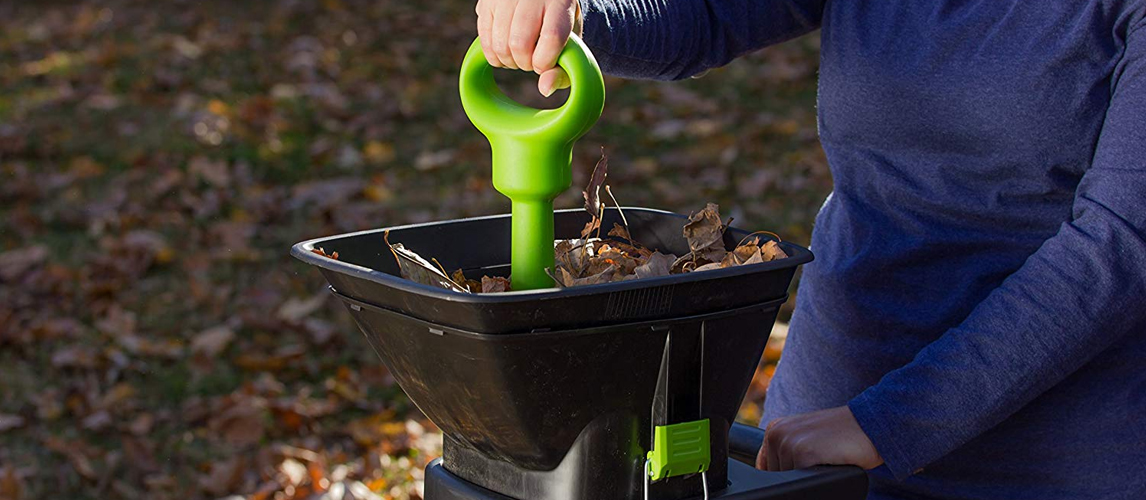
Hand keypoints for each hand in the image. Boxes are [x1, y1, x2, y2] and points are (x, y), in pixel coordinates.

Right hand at [475, 0, 579, 95]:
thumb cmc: (559, 26)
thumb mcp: (570, 44)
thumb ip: (562, 71)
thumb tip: (544, 89)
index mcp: (560, 3)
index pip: (552, 37)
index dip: (545, 61)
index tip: (543, 65)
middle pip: (520, 43)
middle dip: (524, 64)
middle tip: (530, 61)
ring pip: (499, 44)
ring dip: (508, 61)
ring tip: (518, 57)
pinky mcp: (487, 2)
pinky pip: (484, 39)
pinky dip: (493, 55)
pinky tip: (504, 51)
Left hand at [756, 406, 883, 470]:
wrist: (870, 426)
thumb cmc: (841, 437)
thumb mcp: (806, 438)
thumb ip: (787, 451)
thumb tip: (774, 473)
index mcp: (775, 428)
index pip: (766, 467)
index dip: (785, 473)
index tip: (804, 467)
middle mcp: (777, 434)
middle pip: (776, 476)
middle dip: (796, 475)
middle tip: (820, 460)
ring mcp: (789, 443)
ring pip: (788, 480)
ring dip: (807, 477)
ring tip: (825, 461)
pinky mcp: (804, 454)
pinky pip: (801, 481)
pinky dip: (817, 479)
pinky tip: (829, 463)